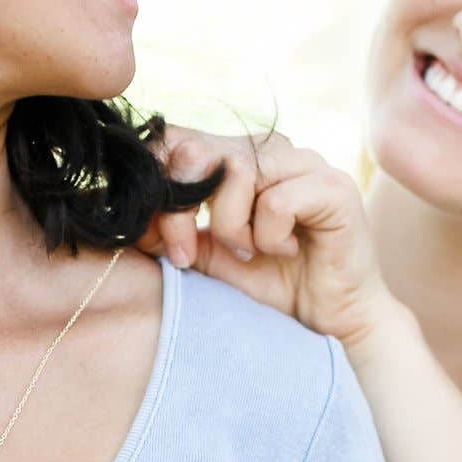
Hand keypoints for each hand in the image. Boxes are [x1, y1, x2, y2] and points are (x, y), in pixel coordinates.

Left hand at [148, 122, 393, 348]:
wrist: (330, 321)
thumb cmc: (270, 284)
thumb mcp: (206, 255)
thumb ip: (171, 229)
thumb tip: (127, 214)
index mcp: (237, 156)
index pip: (177, 140)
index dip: (156, 185)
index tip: (151, 237)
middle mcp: (270, 148)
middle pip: (197, 151)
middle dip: (180, 209)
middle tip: (188, 254)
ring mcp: (305, 162)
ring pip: (237, 172)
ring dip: (229, 226)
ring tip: (249, 251)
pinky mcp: (334, 187)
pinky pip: (275, 201)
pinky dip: (268, 236)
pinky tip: (287, 251)